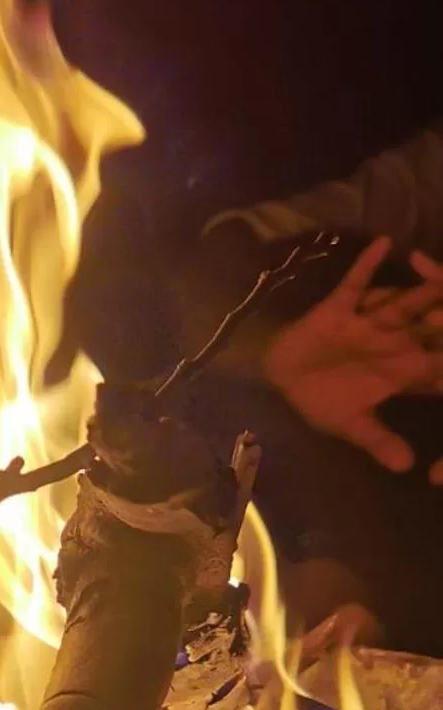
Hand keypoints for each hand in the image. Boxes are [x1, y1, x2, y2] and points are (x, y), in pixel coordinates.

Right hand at [265, 236, 442, 478]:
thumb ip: (379, 440)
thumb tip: (407, 466)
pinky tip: (385, 242)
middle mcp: (394, 341)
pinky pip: (357, 284)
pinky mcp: (342, 308)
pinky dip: (368, 265)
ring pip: (402, 304)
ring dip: (420, 293)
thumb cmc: (322, 398)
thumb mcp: (350, 425)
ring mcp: (370, 322)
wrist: (283, 375)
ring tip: (437, 277)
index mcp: (403, 371)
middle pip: (428, 328)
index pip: (438, 366)